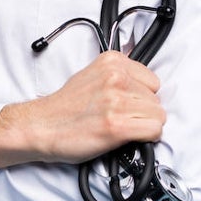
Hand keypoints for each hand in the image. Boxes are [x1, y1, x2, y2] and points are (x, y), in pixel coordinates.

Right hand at [0, 51, 164, 170]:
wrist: (41, 126)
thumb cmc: (65, 107)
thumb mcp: (92, 75)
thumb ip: (119, 76)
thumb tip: (145, 87)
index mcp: (112, 61)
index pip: (153, 81)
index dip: (141, 97)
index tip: (126, 104)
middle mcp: (116, 77)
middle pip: (157, 100)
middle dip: (142, 112)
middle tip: (119, 118)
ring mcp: (116, 100)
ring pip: (158, 117)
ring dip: (143, 126)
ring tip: (119, 126)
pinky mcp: (117, 125)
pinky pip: (155, 132)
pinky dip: (144, 139)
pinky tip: (124, 137)